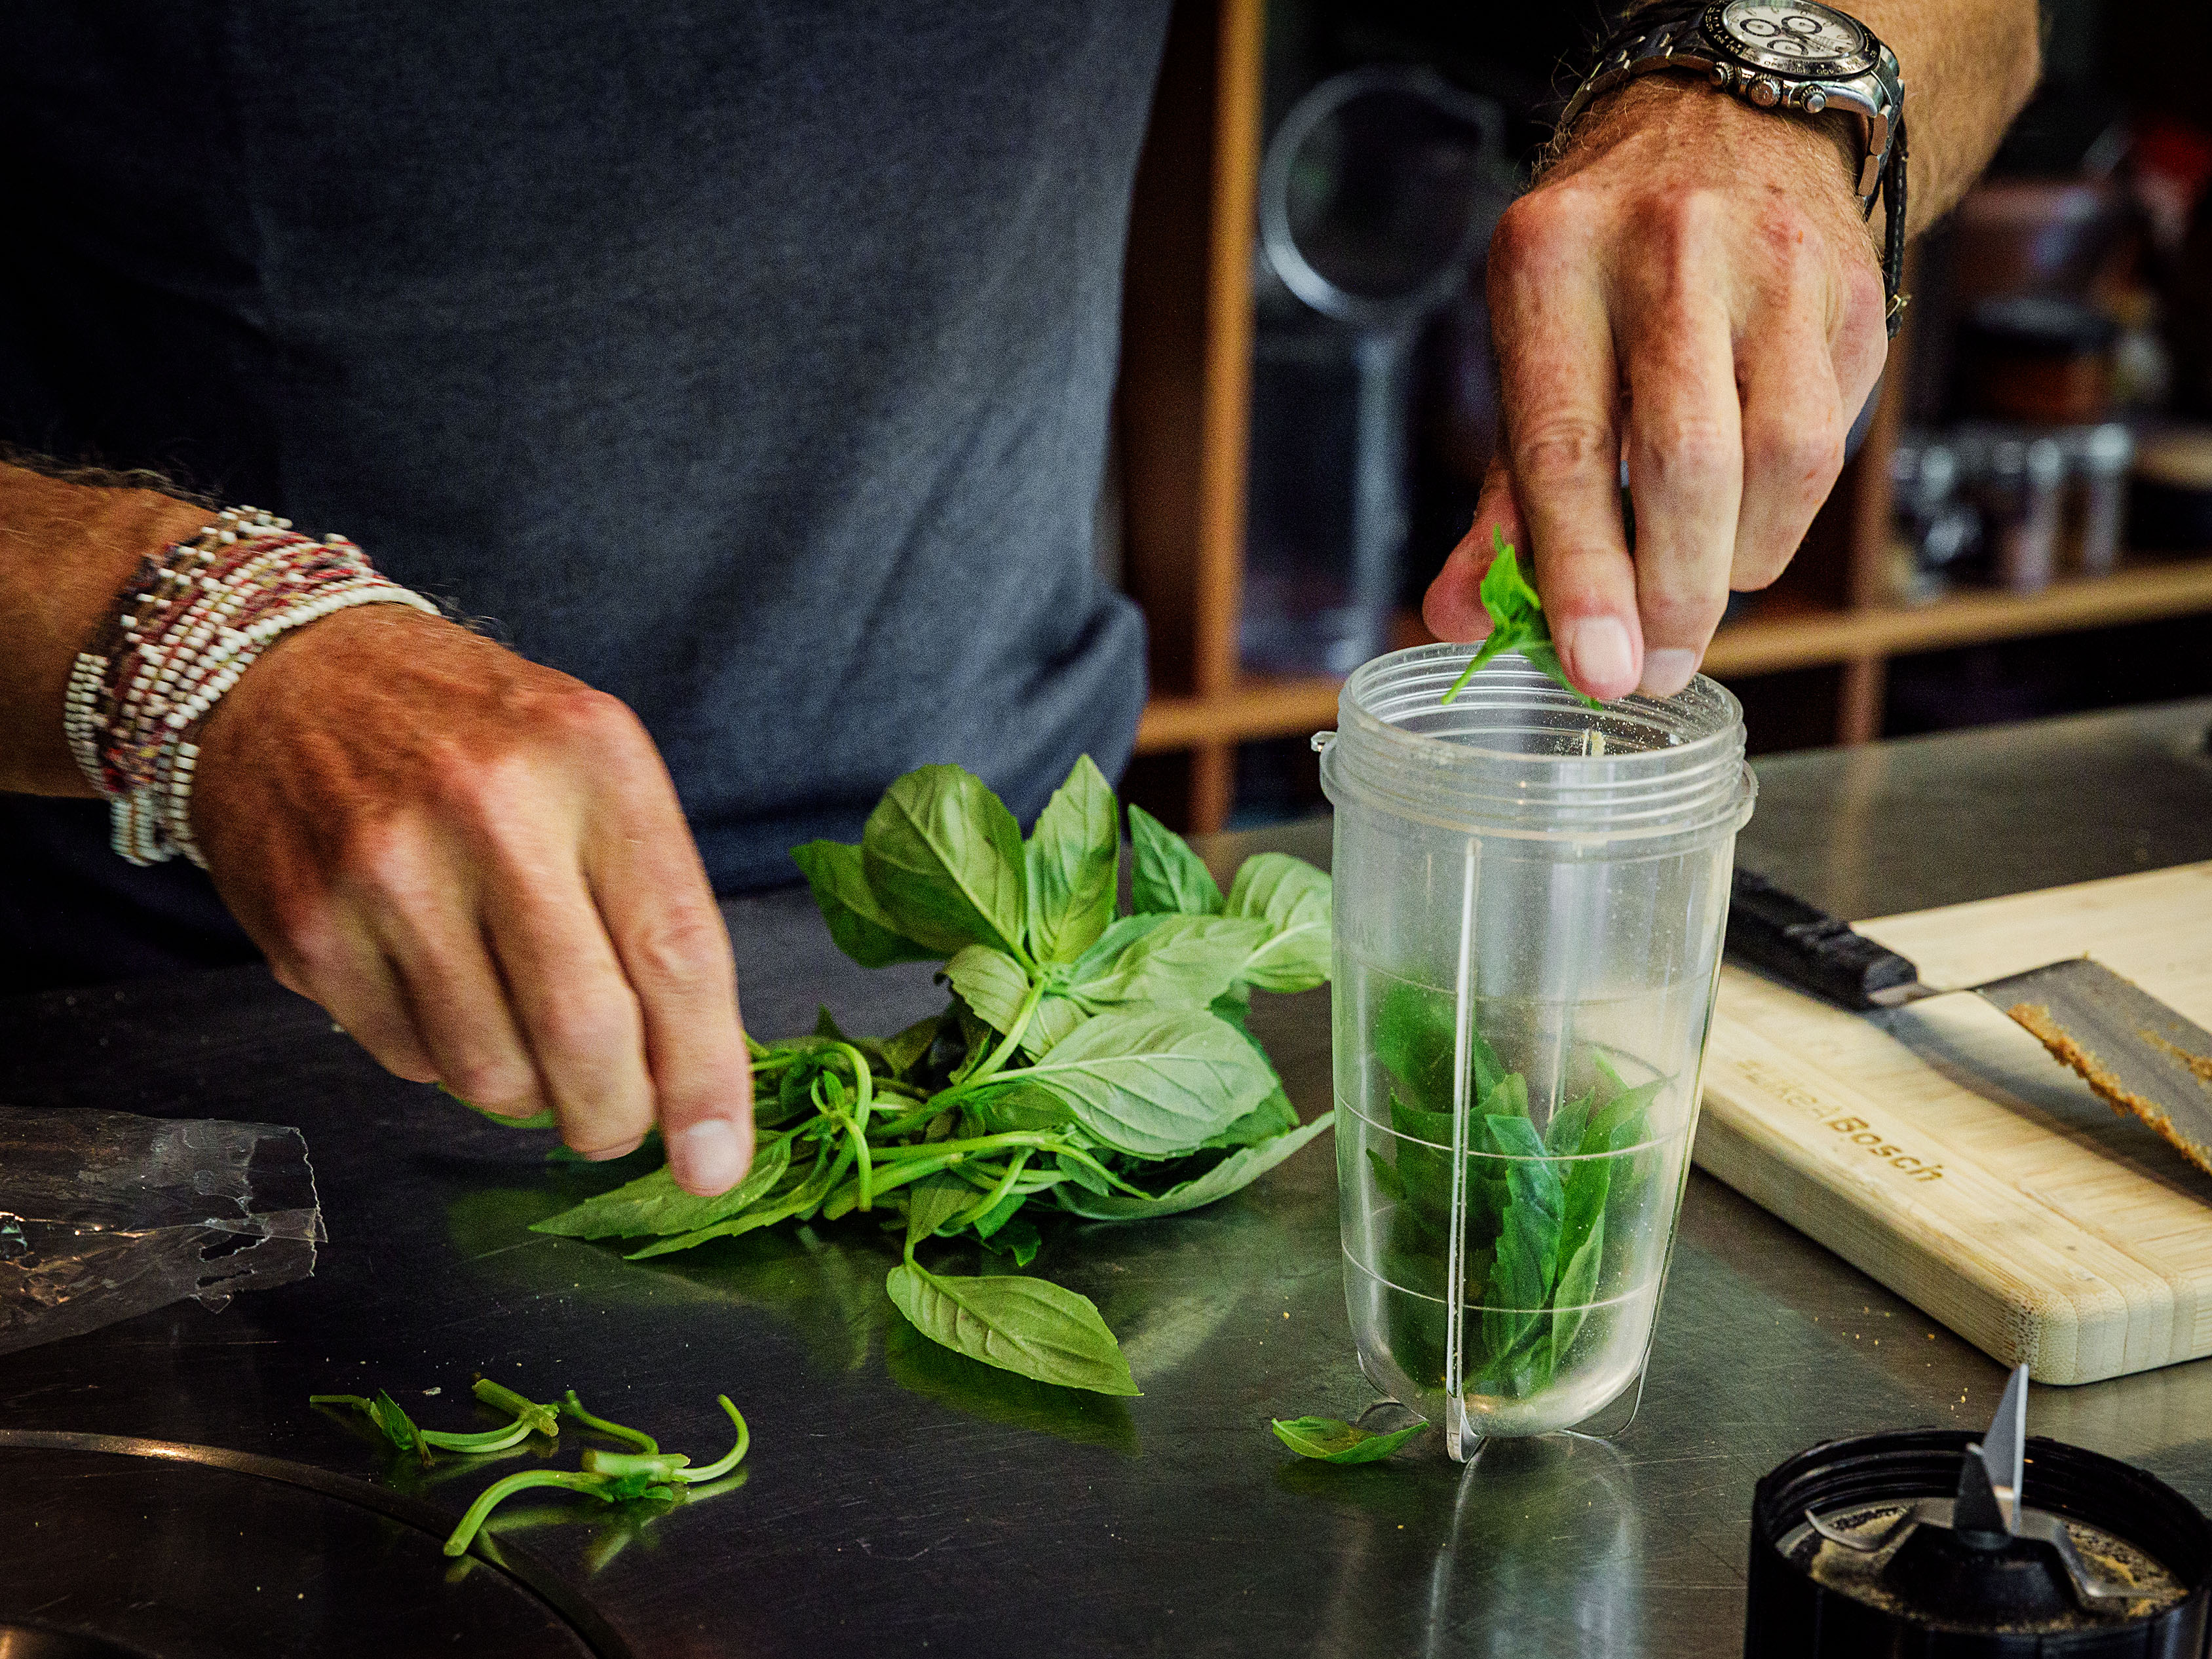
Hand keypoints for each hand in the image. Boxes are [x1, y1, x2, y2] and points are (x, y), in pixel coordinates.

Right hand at [192, 604, 754, 1193]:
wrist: (289, 674)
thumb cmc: (476, 737)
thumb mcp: (593, 768)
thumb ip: (651, 904)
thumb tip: (697, 1078)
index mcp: (594, 761)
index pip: (677, 951)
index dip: (706, 1077)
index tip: (716, 1162)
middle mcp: (492, 808)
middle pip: (586, 1032)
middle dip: (615, 1117)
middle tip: (616, 1126)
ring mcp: (388, 869)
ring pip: (490, 1072)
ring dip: (526, 1096)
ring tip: (525, 1043)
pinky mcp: (307, 926)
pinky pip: (406, 1060)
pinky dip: (442, 1060)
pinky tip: (440, 992)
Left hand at [1424, 78, 1888, 698]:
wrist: (1730, 124)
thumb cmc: (1608, 273)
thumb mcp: (1530, 356)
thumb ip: (1500, 501)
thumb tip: (1461, 619)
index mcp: (1551, 262)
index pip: (1564, 445)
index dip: (1581, 572)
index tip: (1596, 668)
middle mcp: (1666, 247)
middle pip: (1685, 461)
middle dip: (1671, 593)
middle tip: (1653, 670)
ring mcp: (1773, 262)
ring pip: (1778, 461)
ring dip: (1736, 564)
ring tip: (1696, 594)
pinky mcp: (1852, 293)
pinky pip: (1832, 445)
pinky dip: (1783, 517)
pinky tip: (1745, 522)